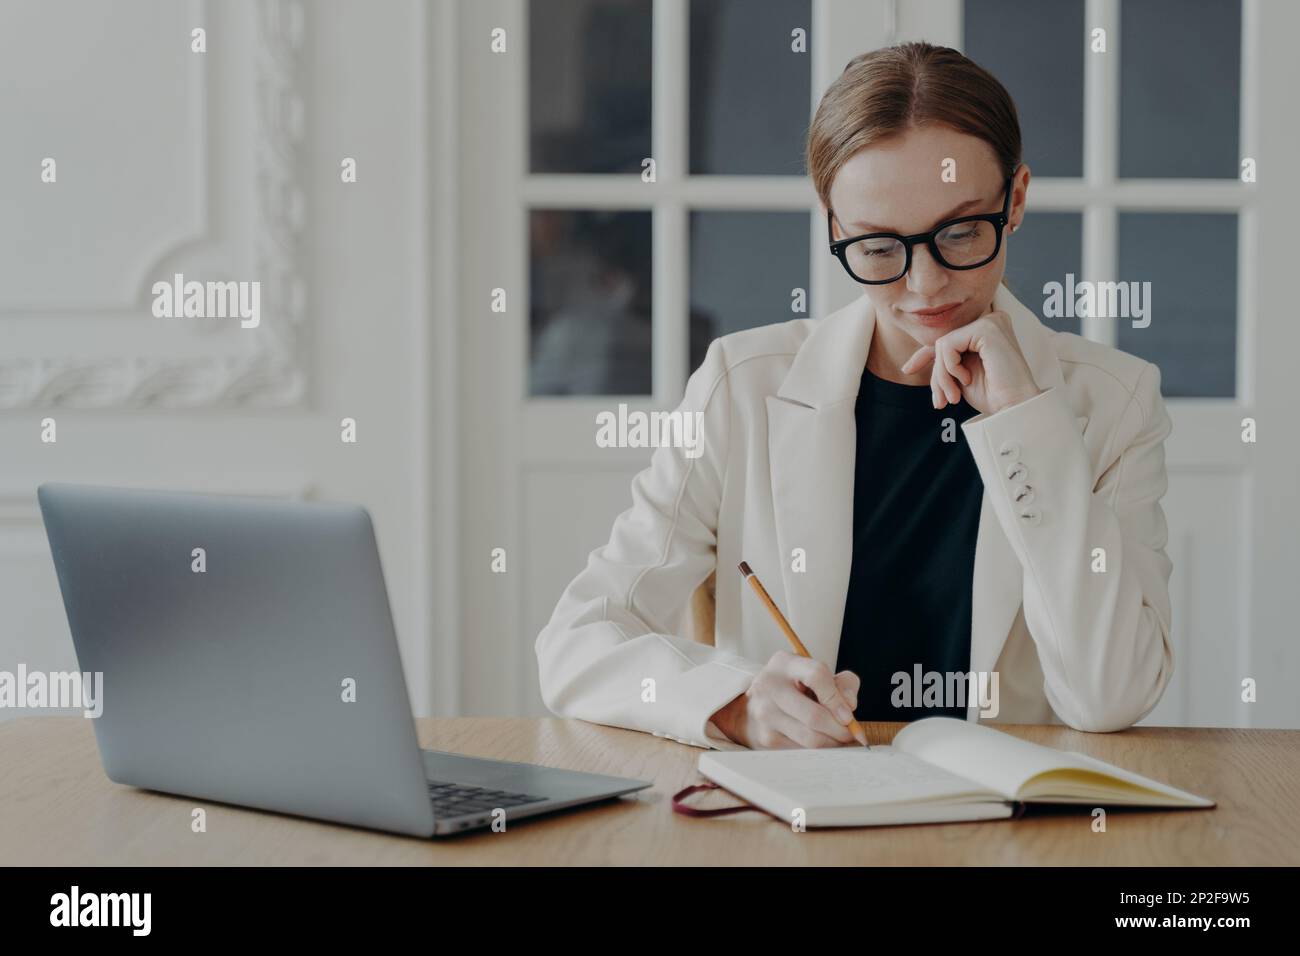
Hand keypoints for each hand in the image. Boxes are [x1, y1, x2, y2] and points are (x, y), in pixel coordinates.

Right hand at [709, 652, 860, 748]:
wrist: (753, 705)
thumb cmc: (793, 688)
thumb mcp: (814, 674)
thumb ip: (841, 683)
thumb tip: (850, 706)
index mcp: (785, 664)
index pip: (816, 675)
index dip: (837, 697)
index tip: (848, 715)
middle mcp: (770, 686)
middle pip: (815, 716)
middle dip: (840, 730)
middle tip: (851, 734)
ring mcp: (765, 714)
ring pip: (811, 738)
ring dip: (832, 743)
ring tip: (839, 740)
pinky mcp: (765, 737)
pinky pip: (802, 750)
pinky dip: (818, 751)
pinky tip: (821, 743)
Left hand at [899, 309, 1040, 414]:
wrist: (1013, 407)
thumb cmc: (993, 396)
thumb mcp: (960, 376)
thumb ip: (944, 363)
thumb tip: (913, 362)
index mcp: (987, 331)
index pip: (948, 340)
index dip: (924, 355)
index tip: (907, 369)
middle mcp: (991, 321)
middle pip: (943, 343)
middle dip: (937, 375)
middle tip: (941, 401)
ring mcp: (990, 322)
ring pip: (942, 345)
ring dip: (942, 375)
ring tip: (954, 396)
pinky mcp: (986, 328)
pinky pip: (947, 345)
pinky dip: (949, 367)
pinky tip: (966, 379)